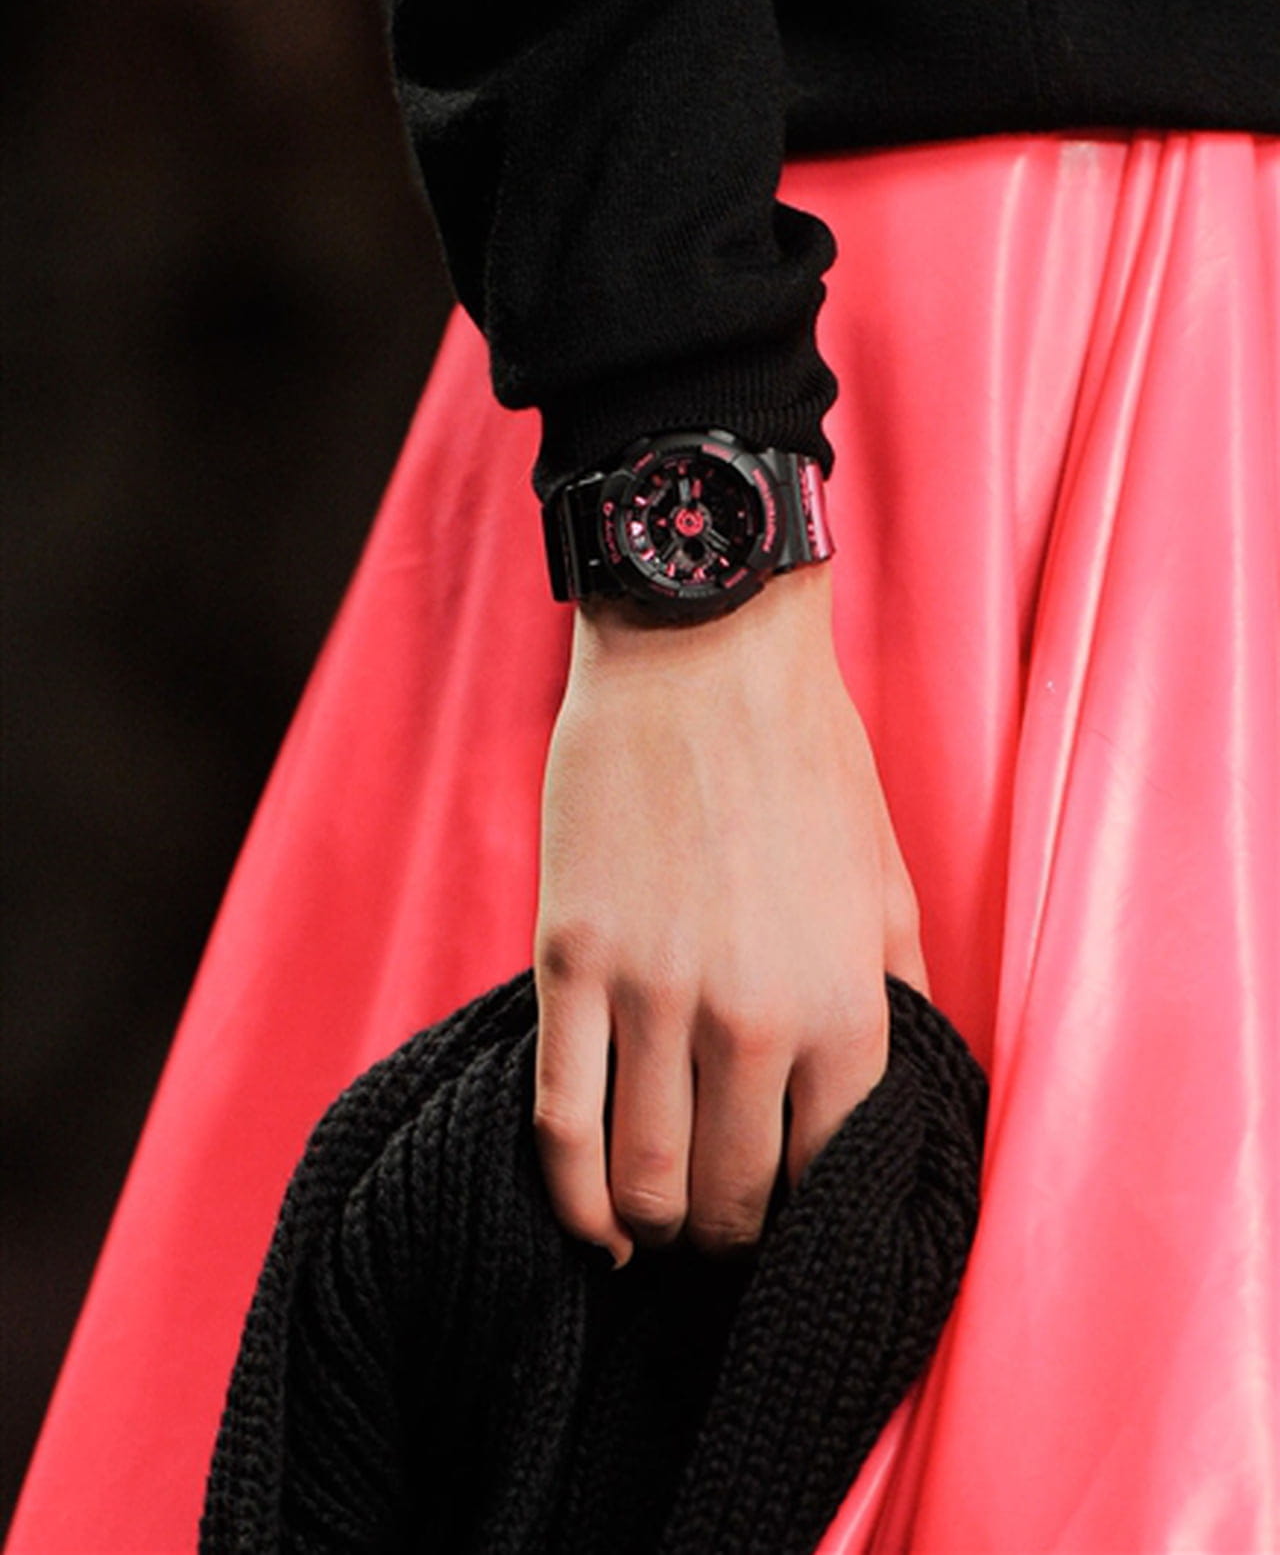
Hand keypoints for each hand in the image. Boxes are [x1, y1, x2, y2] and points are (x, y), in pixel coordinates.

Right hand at [532, 560, 928, 1267]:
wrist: (703, 650)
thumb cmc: (805, 759)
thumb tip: (900, 1097)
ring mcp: (653, 990)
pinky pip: (556, 1119)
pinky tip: (588, 1219)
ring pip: (641, 1180)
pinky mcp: (570, 958)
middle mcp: (753, 1015)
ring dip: (650, 1225)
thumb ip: (898, 1000)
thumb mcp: (886, 881)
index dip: (806, 1221)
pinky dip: (569, 1196)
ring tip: (654, 1220)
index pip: (828, 1180)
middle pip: (730, 1201)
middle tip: (716, 1221)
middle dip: (725, 1234)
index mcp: (845, 1001)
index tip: (786, 1217)